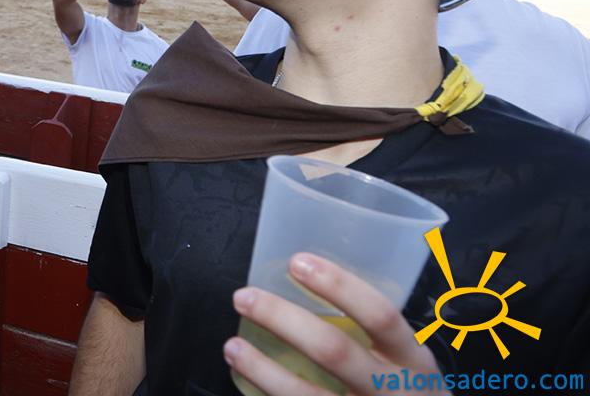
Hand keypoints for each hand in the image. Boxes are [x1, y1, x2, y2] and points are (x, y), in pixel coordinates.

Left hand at [226, 253, 448, 394]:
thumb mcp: (408, 364)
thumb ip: (374, 333)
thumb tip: (311, 279)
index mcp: (413, 361)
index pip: (379, 314)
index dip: (338, 286)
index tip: (297, 262)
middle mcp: (392, 391)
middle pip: (333, 351)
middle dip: (283, 319)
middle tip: (244, 296)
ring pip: (306, 395)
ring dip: (262, 369)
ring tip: (232, 346)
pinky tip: (246, 383)